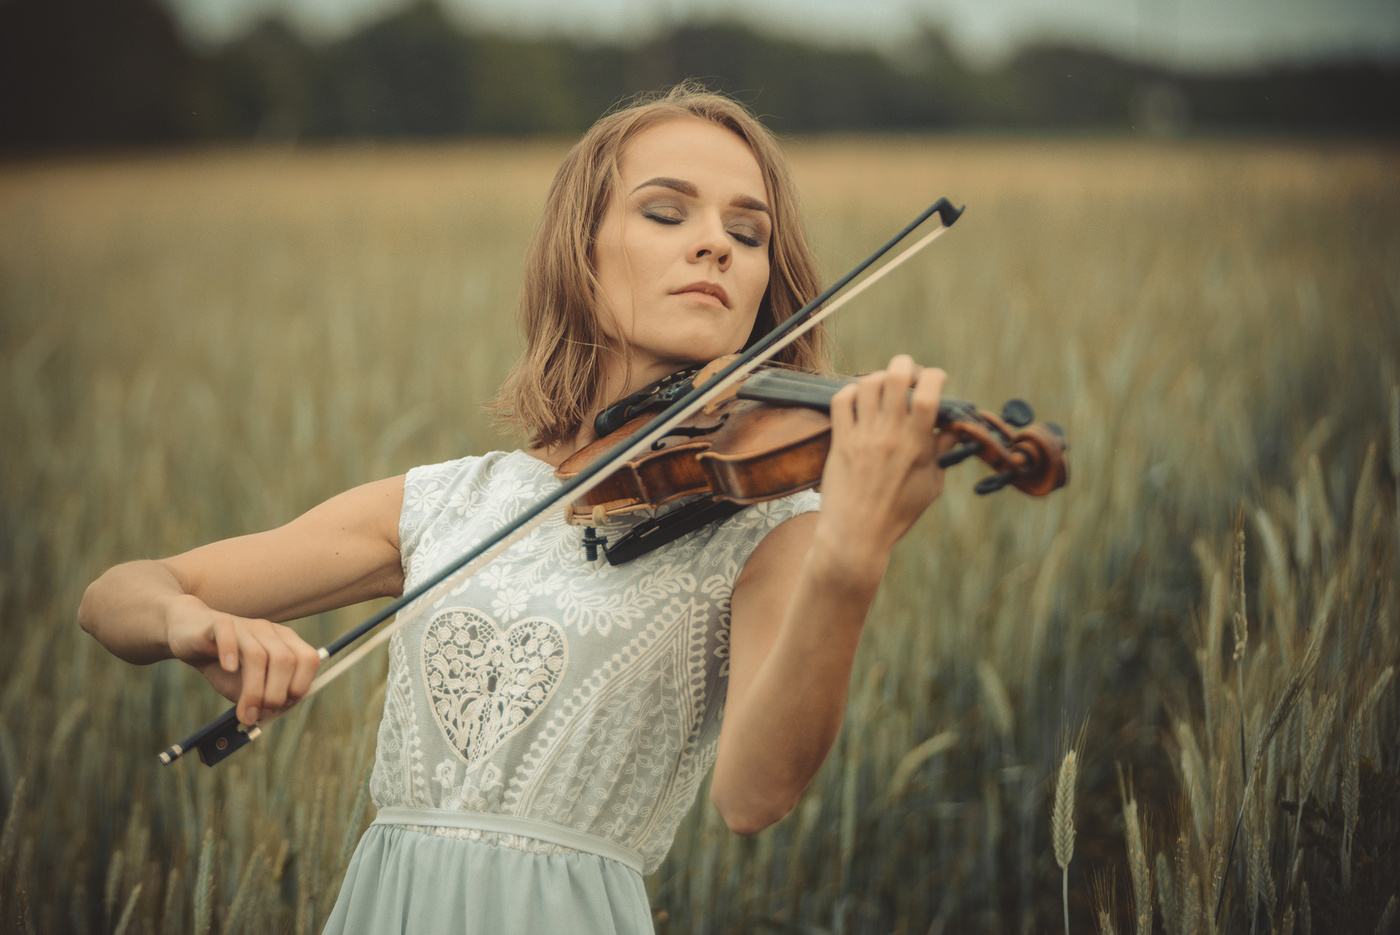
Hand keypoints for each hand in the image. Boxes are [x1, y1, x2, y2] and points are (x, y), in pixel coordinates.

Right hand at [163, 594, 321, 725]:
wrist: (189, 634)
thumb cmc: (223, 664)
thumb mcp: (244, 685)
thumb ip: (260, 698)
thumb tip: (269, 715)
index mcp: (285, 642)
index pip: (309, 659)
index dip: (300, 686)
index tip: (281, 707)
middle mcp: (269, 631)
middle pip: (285, 660)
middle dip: (275, 693)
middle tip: (259, 715)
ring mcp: (245, 625)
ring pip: (258, 655)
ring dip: (253, 689)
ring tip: (244, 712)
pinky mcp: (218, 623)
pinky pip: (227, 634)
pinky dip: (230, 653)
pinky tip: (228, 669)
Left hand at [816, 355, 955, 570]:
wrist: (856, 534)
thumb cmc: (898, 513)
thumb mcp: (931, 485)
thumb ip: (941, 453)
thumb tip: (952, 430)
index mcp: (916, 444)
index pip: (928, 394)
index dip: (934, 376)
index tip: (935, 378)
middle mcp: (889, 434)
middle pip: (896, 376)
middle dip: (906, 366)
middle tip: (908, 375)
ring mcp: (862, 435)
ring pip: (868, 383)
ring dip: (879, 378)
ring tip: (883, 388)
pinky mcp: (840, 441)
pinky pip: (841, 400)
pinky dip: (851, 392)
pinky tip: (859, 400)